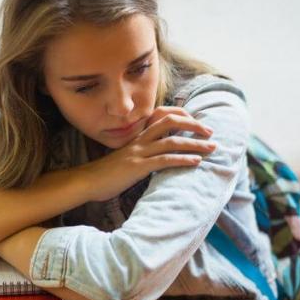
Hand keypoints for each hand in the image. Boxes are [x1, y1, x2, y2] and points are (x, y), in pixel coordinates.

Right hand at [78, 106, 215, 201]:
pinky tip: (196, 162)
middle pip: (170, 123)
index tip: (197, 124)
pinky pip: (164, 160)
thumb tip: (157, 161)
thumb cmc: (106, 175)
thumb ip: (141, 156)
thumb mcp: (125, 160)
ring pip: (172, 142)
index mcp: (137, 138)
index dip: (182, 117)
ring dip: (195, 144)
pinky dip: (183, 160)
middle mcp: (139, 141)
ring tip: (212, 148)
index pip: (162, 118)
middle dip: (193, 126)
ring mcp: (138, 153)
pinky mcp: (138, 167)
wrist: (87, 182)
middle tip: (210, 133)